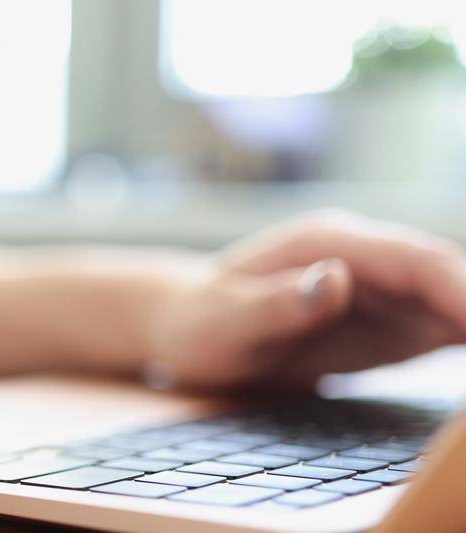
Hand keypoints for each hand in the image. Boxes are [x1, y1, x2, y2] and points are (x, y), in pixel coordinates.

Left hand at [147, 210, 465, 389]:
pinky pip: (448, 327)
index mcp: (330, 244)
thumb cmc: (200, 323)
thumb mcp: (225, 320)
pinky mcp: (391, 321)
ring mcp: (384, 288)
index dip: (463, 290)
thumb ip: (278, 301)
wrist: (188, 329)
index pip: (416, 261)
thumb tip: (336, 278)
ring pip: (457, 300)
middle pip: (451, 277)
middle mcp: (366, 258)